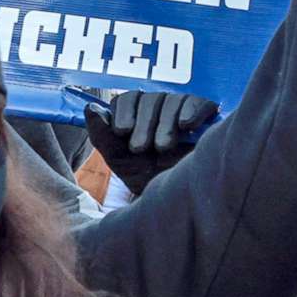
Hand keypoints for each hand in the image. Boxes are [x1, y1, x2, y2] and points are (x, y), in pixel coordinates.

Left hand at [84, 90, 216, 193]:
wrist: (175, 198)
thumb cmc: (145, 177)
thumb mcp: (119, 160)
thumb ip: (102, 135)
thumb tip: (90, 108)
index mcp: (136, 114)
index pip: (128, 98)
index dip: (123, 111)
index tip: (122, 131)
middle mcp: (159, 107)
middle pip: (149, 99)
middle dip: (142, 124)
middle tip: (139, 149)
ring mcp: (183, 109)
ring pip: (171, 100)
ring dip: (164, 124)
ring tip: (162, 148)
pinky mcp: (206, 115)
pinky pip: (198, 102)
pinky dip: (190, 110)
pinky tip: (185, 126)